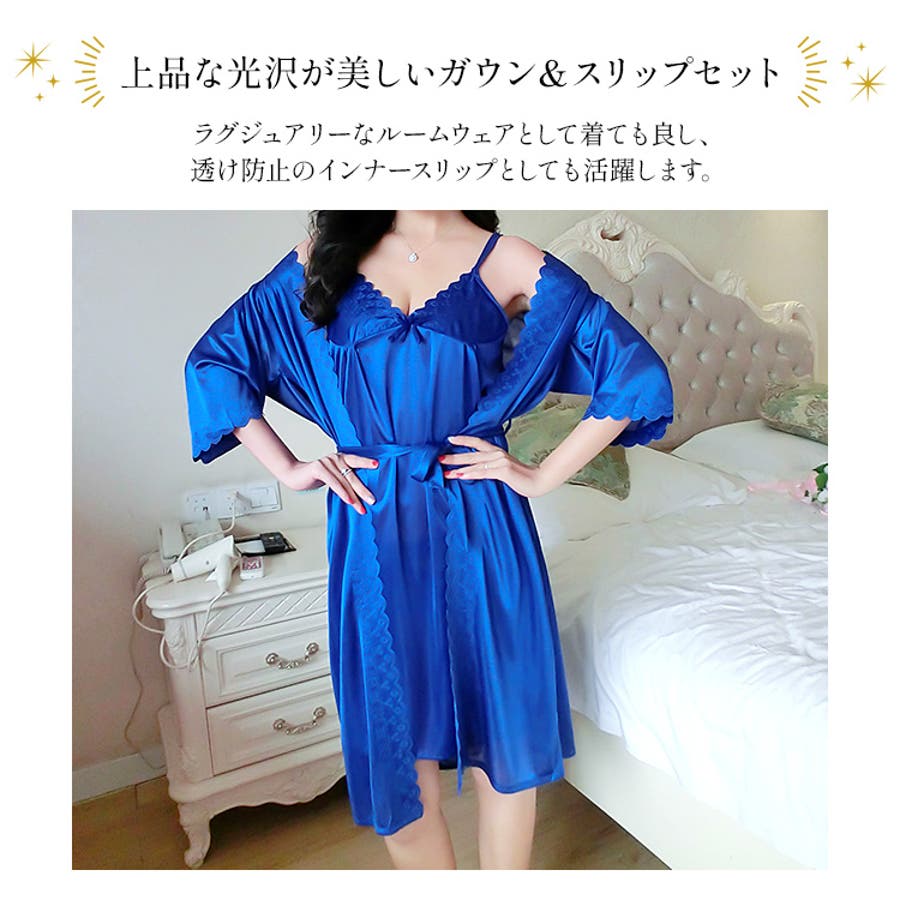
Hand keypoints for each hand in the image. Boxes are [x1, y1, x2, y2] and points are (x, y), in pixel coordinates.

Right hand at [283, 453, 378, 514]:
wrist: (294, 475)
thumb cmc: (315, 476)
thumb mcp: (332, 476)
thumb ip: (344, 479)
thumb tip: (360, 493)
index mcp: (341, 458)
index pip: (356, 460)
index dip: (366, 462)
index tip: (378, 465)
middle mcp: (336, 458)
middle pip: (353, 476)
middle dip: (363, 490)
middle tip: (373, 501)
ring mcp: (327, 462)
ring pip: (344, 482)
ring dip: (354, 497)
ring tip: (361, 508)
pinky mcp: (319, 468)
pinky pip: (334, 482)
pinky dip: (342, 492)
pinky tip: (348, 501)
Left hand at [439, 435, 553, 497]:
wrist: (538, 481)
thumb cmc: (522, 477)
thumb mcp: (504, 469)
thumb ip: (490, 467)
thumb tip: (474, 469)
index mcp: (496, 452)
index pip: (477, 442)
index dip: (463, 440)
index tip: (449, 439)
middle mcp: (497, 454)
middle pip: (471, 453)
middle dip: (454, 456)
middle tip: (439, 458)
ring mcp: (500, 461)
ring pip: (475, 463)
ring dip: (458, 467)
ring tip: (445, 471)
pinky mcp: (503, 470)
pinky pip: (483, 472)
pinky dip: (471, 474)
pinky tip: (460, 475)